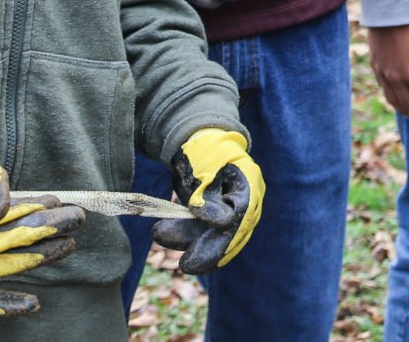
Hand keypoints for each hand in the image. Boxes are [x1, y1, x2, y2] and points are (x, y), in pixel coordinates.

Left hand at [151, 128, 262, 273]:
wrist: (199, 142)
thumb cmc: (205, 150)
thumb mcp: (206, 165)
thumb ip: (210, 193)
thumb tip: (221, 223)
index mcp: (249, 185)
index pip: (240, 215)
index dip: (220, 226)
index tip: (195, 218)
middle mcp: (247, 203)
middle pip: (231, 234)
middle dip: (207, 250)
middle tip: (185, 265)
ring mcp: (234, 213)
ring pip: (216, 237)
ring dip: (189, 239)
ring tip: (159, 234)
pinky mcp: (218, 220)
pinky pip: (205, 235)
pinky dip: (186, 235)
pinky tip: (164, 233)